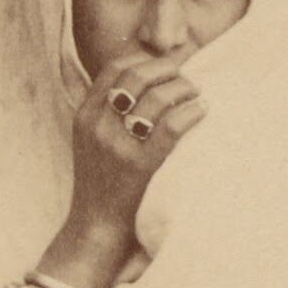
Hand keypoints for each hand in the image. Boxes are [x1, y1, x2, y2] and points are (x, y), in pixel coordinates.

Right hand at [66, 55, 206, 237]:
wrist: (95, 227)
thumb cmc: (100, 184)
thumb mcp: (91, 141)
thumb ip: (108, 112)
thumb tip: (145, 81)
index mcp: (85, 115)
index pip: (116, 68)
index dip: (146, 60)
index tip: (167, 66)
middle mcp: (98, 125)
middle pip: (138, 76)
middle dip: (169, 70)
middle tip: (187, 78)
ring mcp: (117, 146)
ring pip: (158, 97)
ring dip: (185, 90)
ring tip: (197, 96)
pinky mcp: (139, 166)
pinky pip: (172, 126)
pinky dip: (192, 113)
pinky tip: (202, 112)